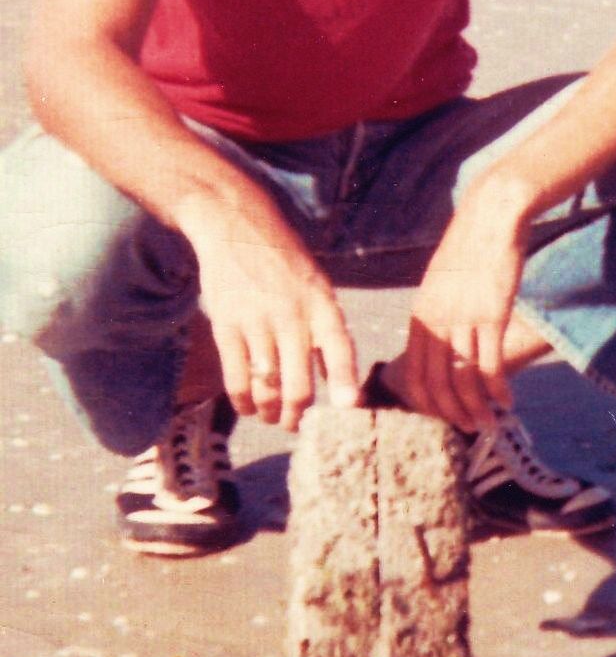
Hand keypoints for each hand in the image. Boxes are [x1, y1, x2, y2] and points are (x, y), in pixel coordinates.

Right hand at [185, 199, 359, 430]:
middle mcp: (292, 317)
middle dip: (299, 416)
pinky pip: (236, 377)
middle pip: (298, 384)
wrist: (238, 230)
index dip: (345, 383)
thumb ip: (329, 337)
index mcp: (323, 306)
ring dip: (271, 412)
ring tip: (274, 419)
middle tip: (298, 426)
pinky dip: (243, 401)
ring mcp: (257, 323)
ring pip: (266, 387)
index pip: (340, 349)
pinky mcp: (226, 327)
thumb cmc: (287, 267)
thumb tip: (341, 386)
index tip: (349, 410)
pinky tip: (249, 408)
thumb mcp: (319, 291)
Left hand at [401, 196, 525, 430]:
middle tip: (469, 428)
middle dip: (452, 413)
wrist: (492, 218)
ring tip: (490, 423)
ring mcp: (463, 320)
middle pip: (436, 384)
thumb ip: (438, 312)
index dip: (428, 403)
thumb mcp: (441, 281)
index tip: (444, 416)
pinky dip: (498, 389)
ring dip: (477, 408)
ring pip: (463, 380)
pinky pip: (490, 364)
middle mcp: (436, 322)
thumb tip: (442, 340)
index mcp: (420, 315)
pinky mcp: (491, 316)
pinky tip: (508, 401)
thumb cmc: (470, 247)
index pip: (414, 373)